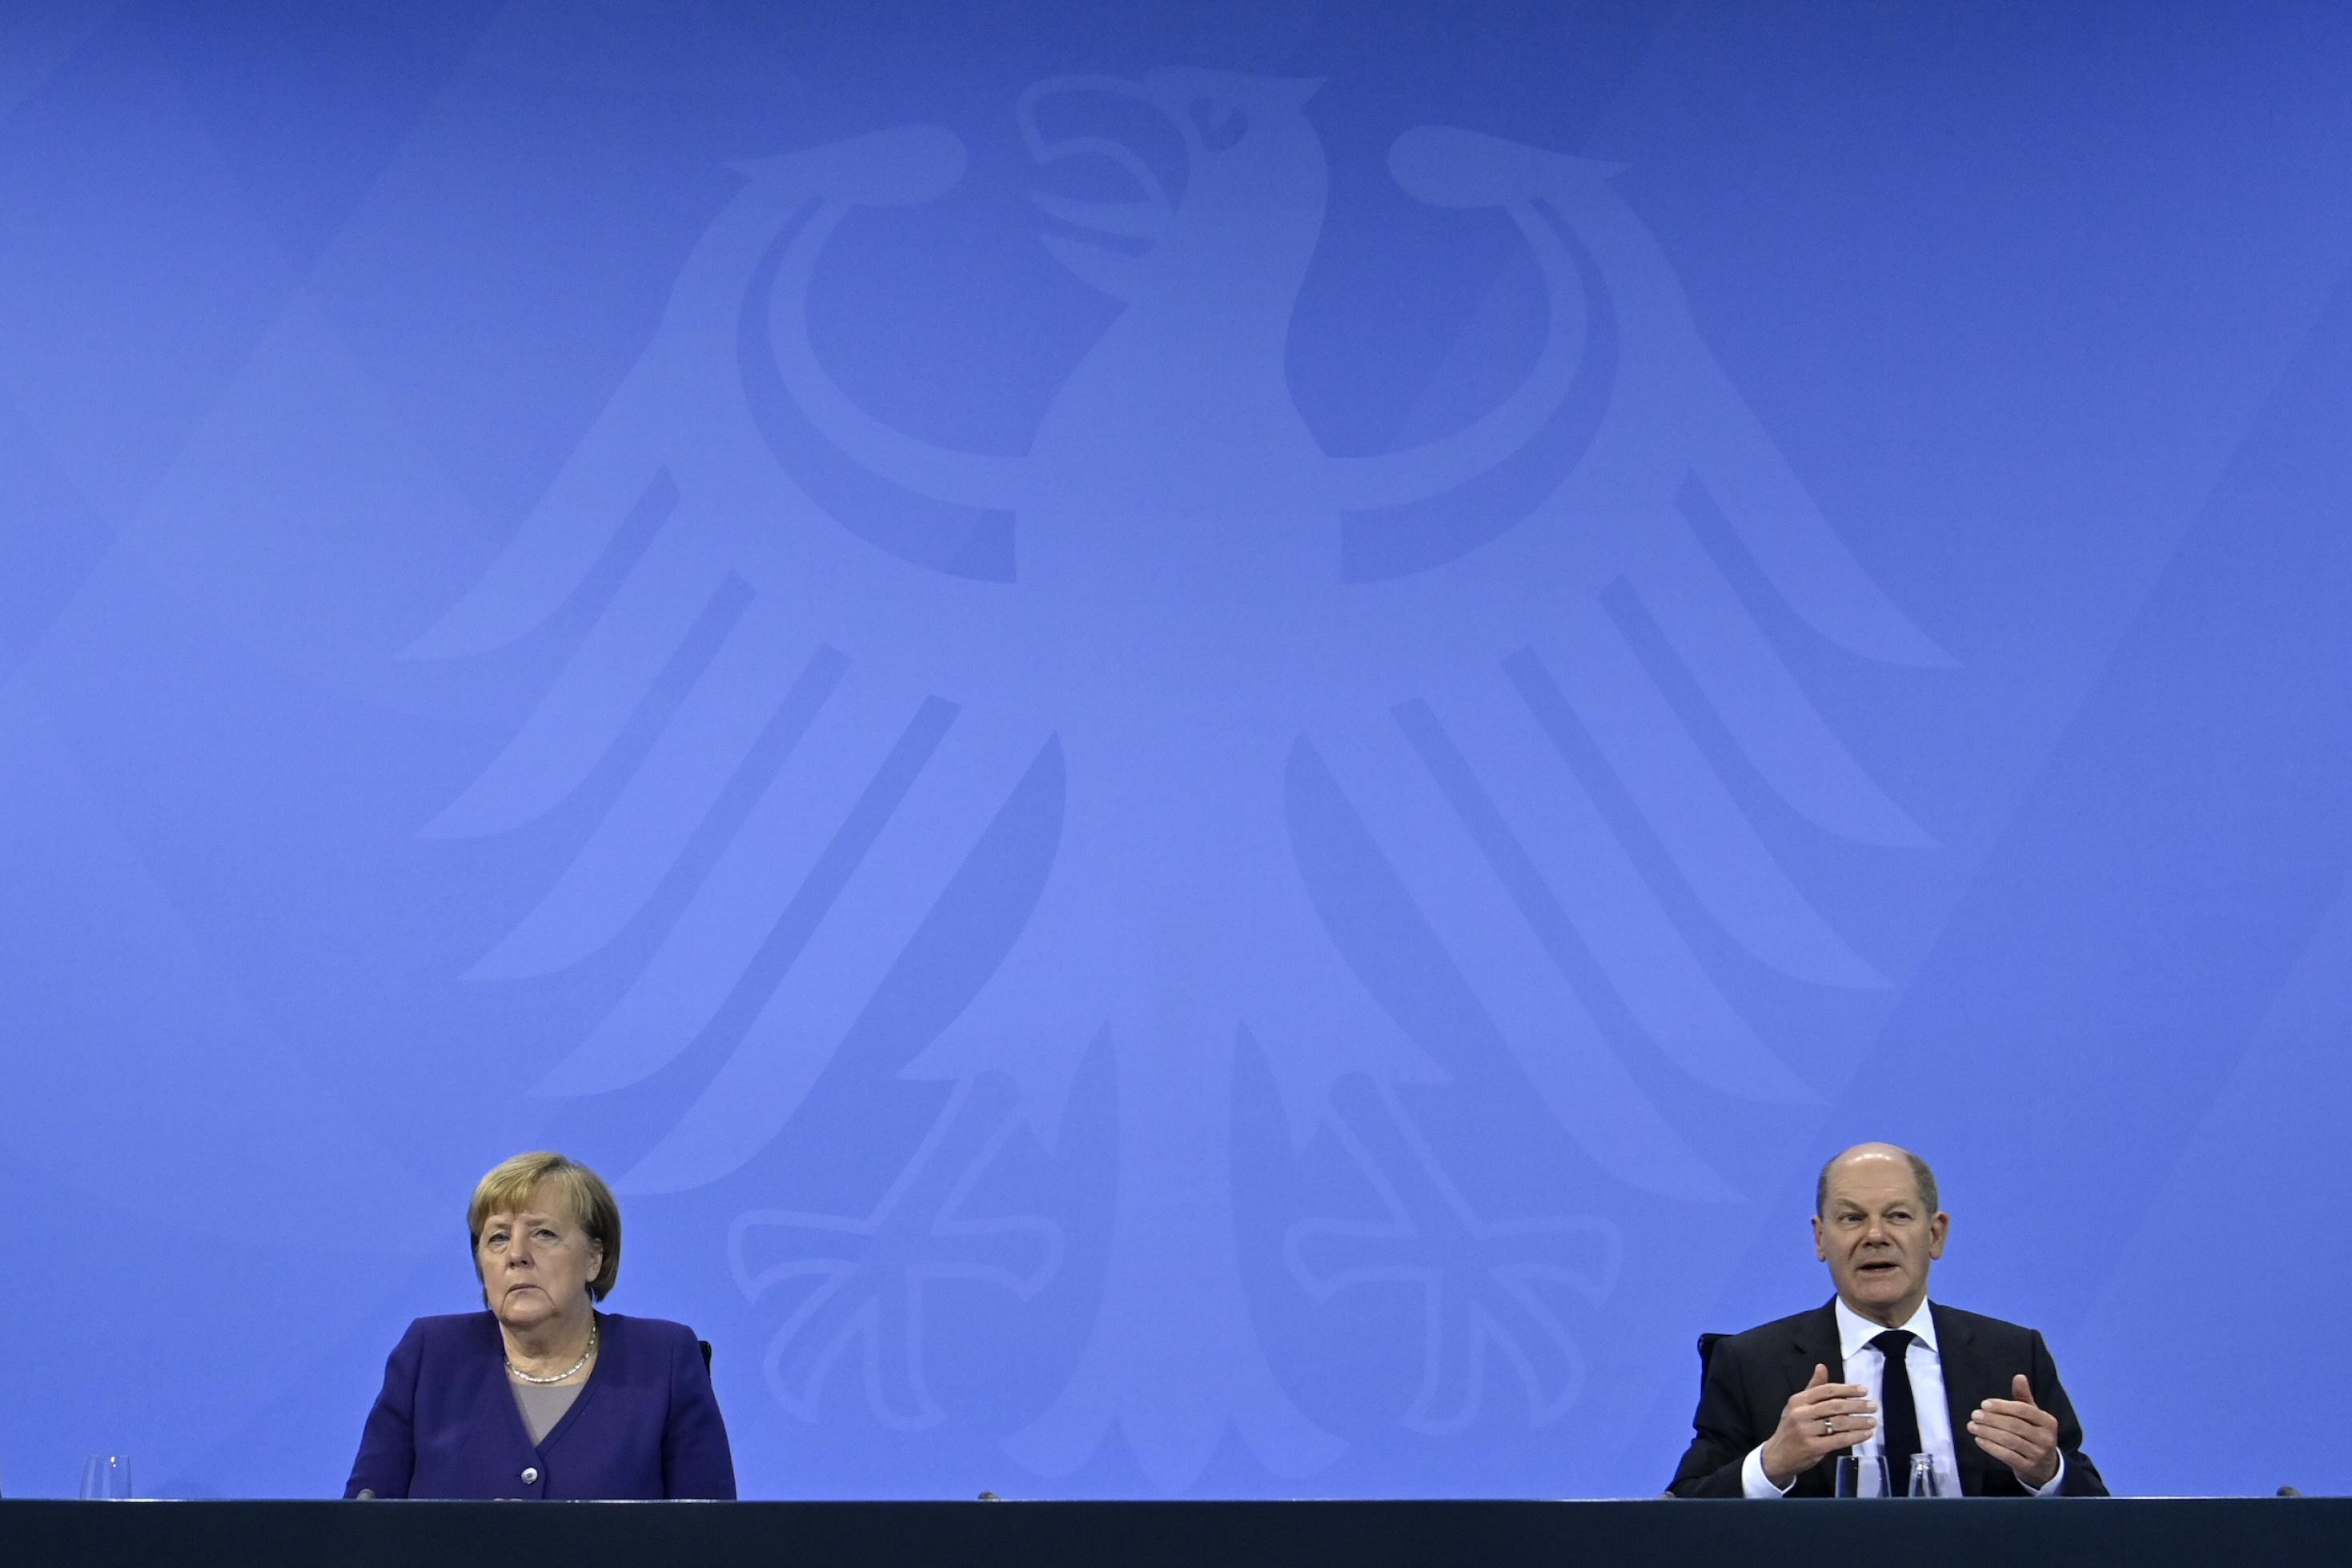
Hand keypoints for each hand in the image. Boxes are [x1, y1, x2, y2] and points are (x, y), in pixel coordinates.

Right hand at [1760, 1363, 1876, 1488]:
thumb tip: (1822, 1366)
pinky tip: (1866, 1434)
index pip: (1826, 1390)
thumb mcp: (1798, 1406)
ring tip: (1873, 1421)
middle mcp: (1801, 1413)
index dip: (1847, 1389)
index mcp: (1798, 1400)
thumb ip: (1813, 1388)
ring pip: (1839, 1423)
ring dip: (1859, 1421)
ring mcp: (1806, 1431)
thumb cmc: (1792, 1428)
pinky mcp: (1813, 1447)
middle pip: (1835, 1406)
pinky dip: (1855, 1436)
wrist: (1778, 1455)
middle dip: (1857, 1405)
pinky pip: (1839, 1440)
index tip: (1864, 1390)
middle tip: (1873, 1406)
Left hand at [1968, 1374, 2060, 1488]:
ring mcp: (2038, 1454)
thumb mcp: (2033, 1416)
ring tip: (1972, 1426)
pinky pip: (2007, 1456)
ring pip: (2009, 1440)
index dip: (2002, 1406)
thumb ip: (2024, 1397)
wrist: (2046, 1467)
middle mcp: (2046, 1438)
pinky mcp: (2028, 1468)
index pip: (2024, 1410)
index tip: (1984, 1404)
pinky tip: (1979, 1440)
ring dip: (1988, 1432)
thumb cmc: (2035, 1435)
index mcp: (2048, 1421)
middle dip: (1992, 1419)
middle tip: (1974, 1415)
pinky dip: (1991, 1447)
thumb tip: (2019, 1376)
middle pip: (2015, 1425)